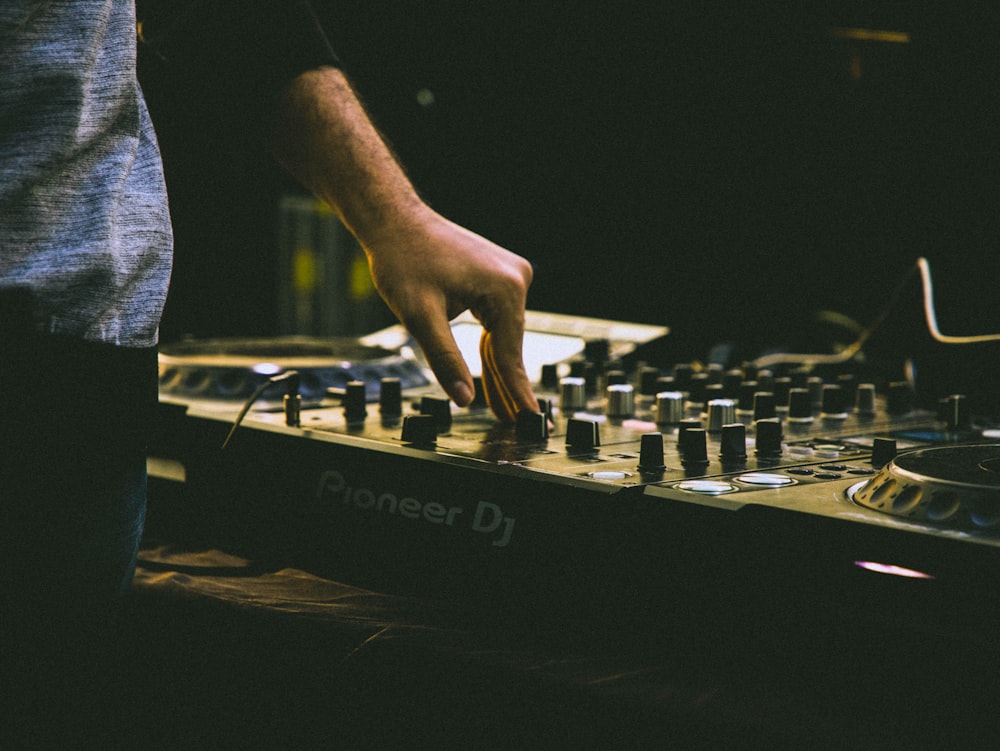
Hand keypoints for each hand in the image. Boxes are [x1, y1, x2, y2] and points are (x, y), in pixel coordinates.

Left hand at [363, 208, 538, 421]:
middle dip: (508, 384)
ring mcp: (510, 275)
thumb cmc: (403, 260)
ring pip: (503, 335)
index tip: (530, 419)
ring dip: (497, 369)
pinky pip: (497, 321)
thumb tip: (464, 399)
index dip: (516, 391)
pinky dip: (490, 346)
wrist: (395, 223)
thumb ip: (445, 360)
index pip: (509, 352)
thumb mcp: (420, 317)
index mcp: (505, 287)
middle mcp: (516, 278)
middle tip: (516, 422)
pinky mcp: (499, 276)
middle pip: (510, 345)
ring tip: (503, 410)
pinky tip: (492, 376)